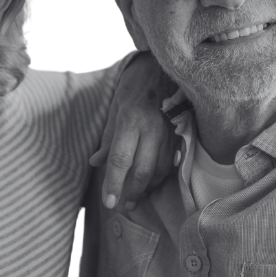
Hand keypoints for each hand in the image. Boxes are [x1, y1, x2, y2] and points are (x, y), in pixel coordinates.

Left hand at [90, 52, 177, 209]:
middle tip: (122, 207)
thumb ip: (108, 139)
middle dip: (132, 193)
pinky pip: (171, 163)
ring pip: (159, 170)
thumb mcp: (115, 109)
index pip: (120, 159)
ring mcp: (169, 132)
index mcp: (130, 120)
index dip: (114, 183)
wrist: (163, 69)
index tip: (109, 203)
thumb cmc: (134, 88)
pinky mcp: (180, 134)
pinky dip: (160, 177)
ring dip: (147, 189)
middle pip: (142, 170)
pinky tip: (151, 184)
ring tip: (135, 199)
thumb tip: (95, 163)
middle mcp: (151, 128)